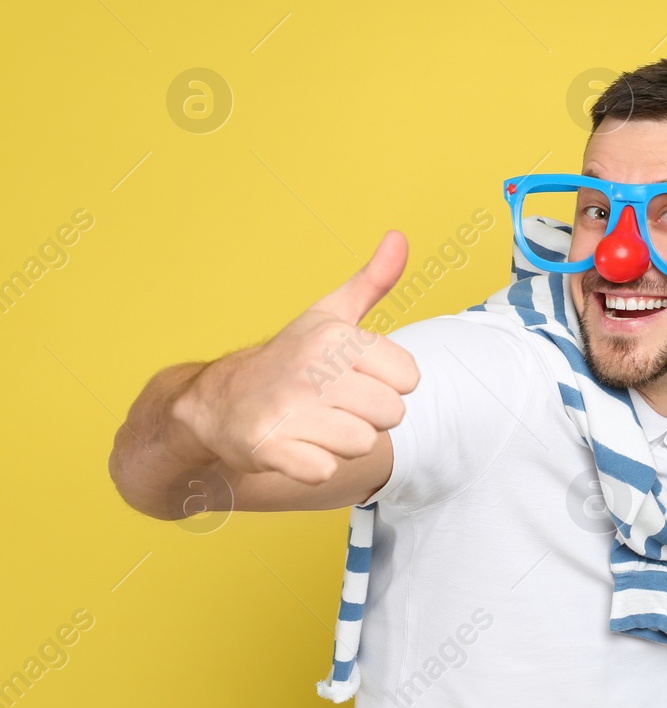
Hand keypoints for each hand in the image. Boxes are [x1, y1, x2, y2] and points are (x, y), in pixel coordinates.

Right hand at [172, 232, 420, 484]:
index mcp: (335, 337)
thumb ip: (372, 281)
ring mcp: (289, 409)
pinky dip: (312, 466)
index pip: (410, 378)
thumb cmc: (289, 358)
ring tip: (312, 424)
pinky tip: (293, 446)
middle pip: (391, 414)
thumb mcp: (329, 315)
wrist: (214, 401)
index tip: (352, 377)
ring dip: (341, 443)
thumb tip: (400, 236)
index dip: (386, 384)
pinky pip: (325, 471)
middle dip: (366, 416)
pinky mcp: (268, 447)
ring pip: (362, 444)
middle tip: (330, 404)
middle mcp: (313, 368)